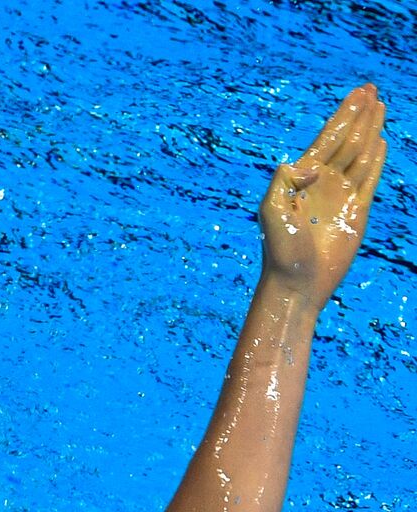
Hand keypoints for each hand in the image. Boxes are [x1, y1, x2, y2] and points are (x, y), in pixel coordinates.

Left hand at [259, 84, 386, 309]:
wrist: (296, 282)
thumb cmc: (279, 251)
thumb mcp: (271, 211)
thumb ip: (284, 181)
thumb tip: (310, 163)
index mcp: (300, 178)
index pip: (326, 138)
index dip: (343, 115)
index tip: (358, 93)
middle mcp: (322, 182)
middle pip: (345, 139)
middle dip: (358, 114)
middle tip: (370, 89)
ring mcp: (340, 195)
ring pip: (360, 154)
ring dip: (370, 130)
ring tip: (380, 106)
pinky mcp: (356, 211)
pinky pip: (369, 178)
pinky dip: (376, 159)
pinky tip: (380, 142)